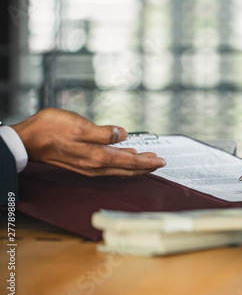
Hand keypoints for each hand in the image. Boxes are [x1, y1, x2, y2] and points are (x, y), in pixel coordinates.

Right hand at [11, 108, 165, 176]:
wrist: (28, 140)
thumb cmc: (51, 130)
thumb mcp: (79, 126)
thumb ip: (104, 133)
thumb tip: (124, 134)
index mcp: (97, 157)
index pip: (130, 162)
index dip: (147, 162)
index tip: (161, 160)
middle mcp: (95, 166)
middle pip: (127, 168)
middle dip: (145, 165)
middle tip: (160, 161)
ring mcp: (89, 166)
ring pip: (119, 168)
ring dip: (135, 165)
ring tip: (147, 159)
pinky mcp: (83, 163)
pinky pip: (109, 167)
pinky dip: (121, 163)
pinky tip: (124, 158)